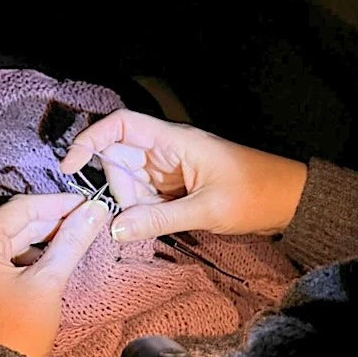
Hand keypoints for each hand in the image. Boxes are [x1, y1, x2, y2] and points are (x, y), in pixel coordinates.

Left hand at [0, 194, 108, 356]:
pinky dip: (35, 253)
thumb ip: (71, 241)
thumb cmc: (19, 330)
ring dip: (46, 236)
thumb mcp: (48, 281)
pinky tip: (58, 255)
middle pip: (17, 222)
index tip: (90, 203)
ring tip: (79, 236)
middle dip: (54, 220)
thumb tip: (95, 210)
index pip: (22, 208)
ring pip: (15, 239)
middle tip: (90, 219)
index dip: (58, 203)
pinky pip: (11, 257)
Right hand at [60, 110, 306, 240]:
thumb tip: (114, 229)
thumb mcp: (204, 210)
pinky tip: (166, 224)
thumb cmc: (253, 195)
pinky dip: (148, 214)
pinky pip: (147, 199)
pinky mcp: (176, 188)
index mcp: (173, 141)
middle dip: (123, 192)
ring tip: (168, 220)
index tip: (71, 167)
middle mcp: (167, 152)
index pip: (121, 126)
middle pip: (120, 161)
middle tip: (143, 217)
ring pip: (132, 184)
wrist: (286, 201)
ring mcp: (170, 171)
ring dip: (137, 207)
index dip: (91, 140)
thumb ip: (157, 220)